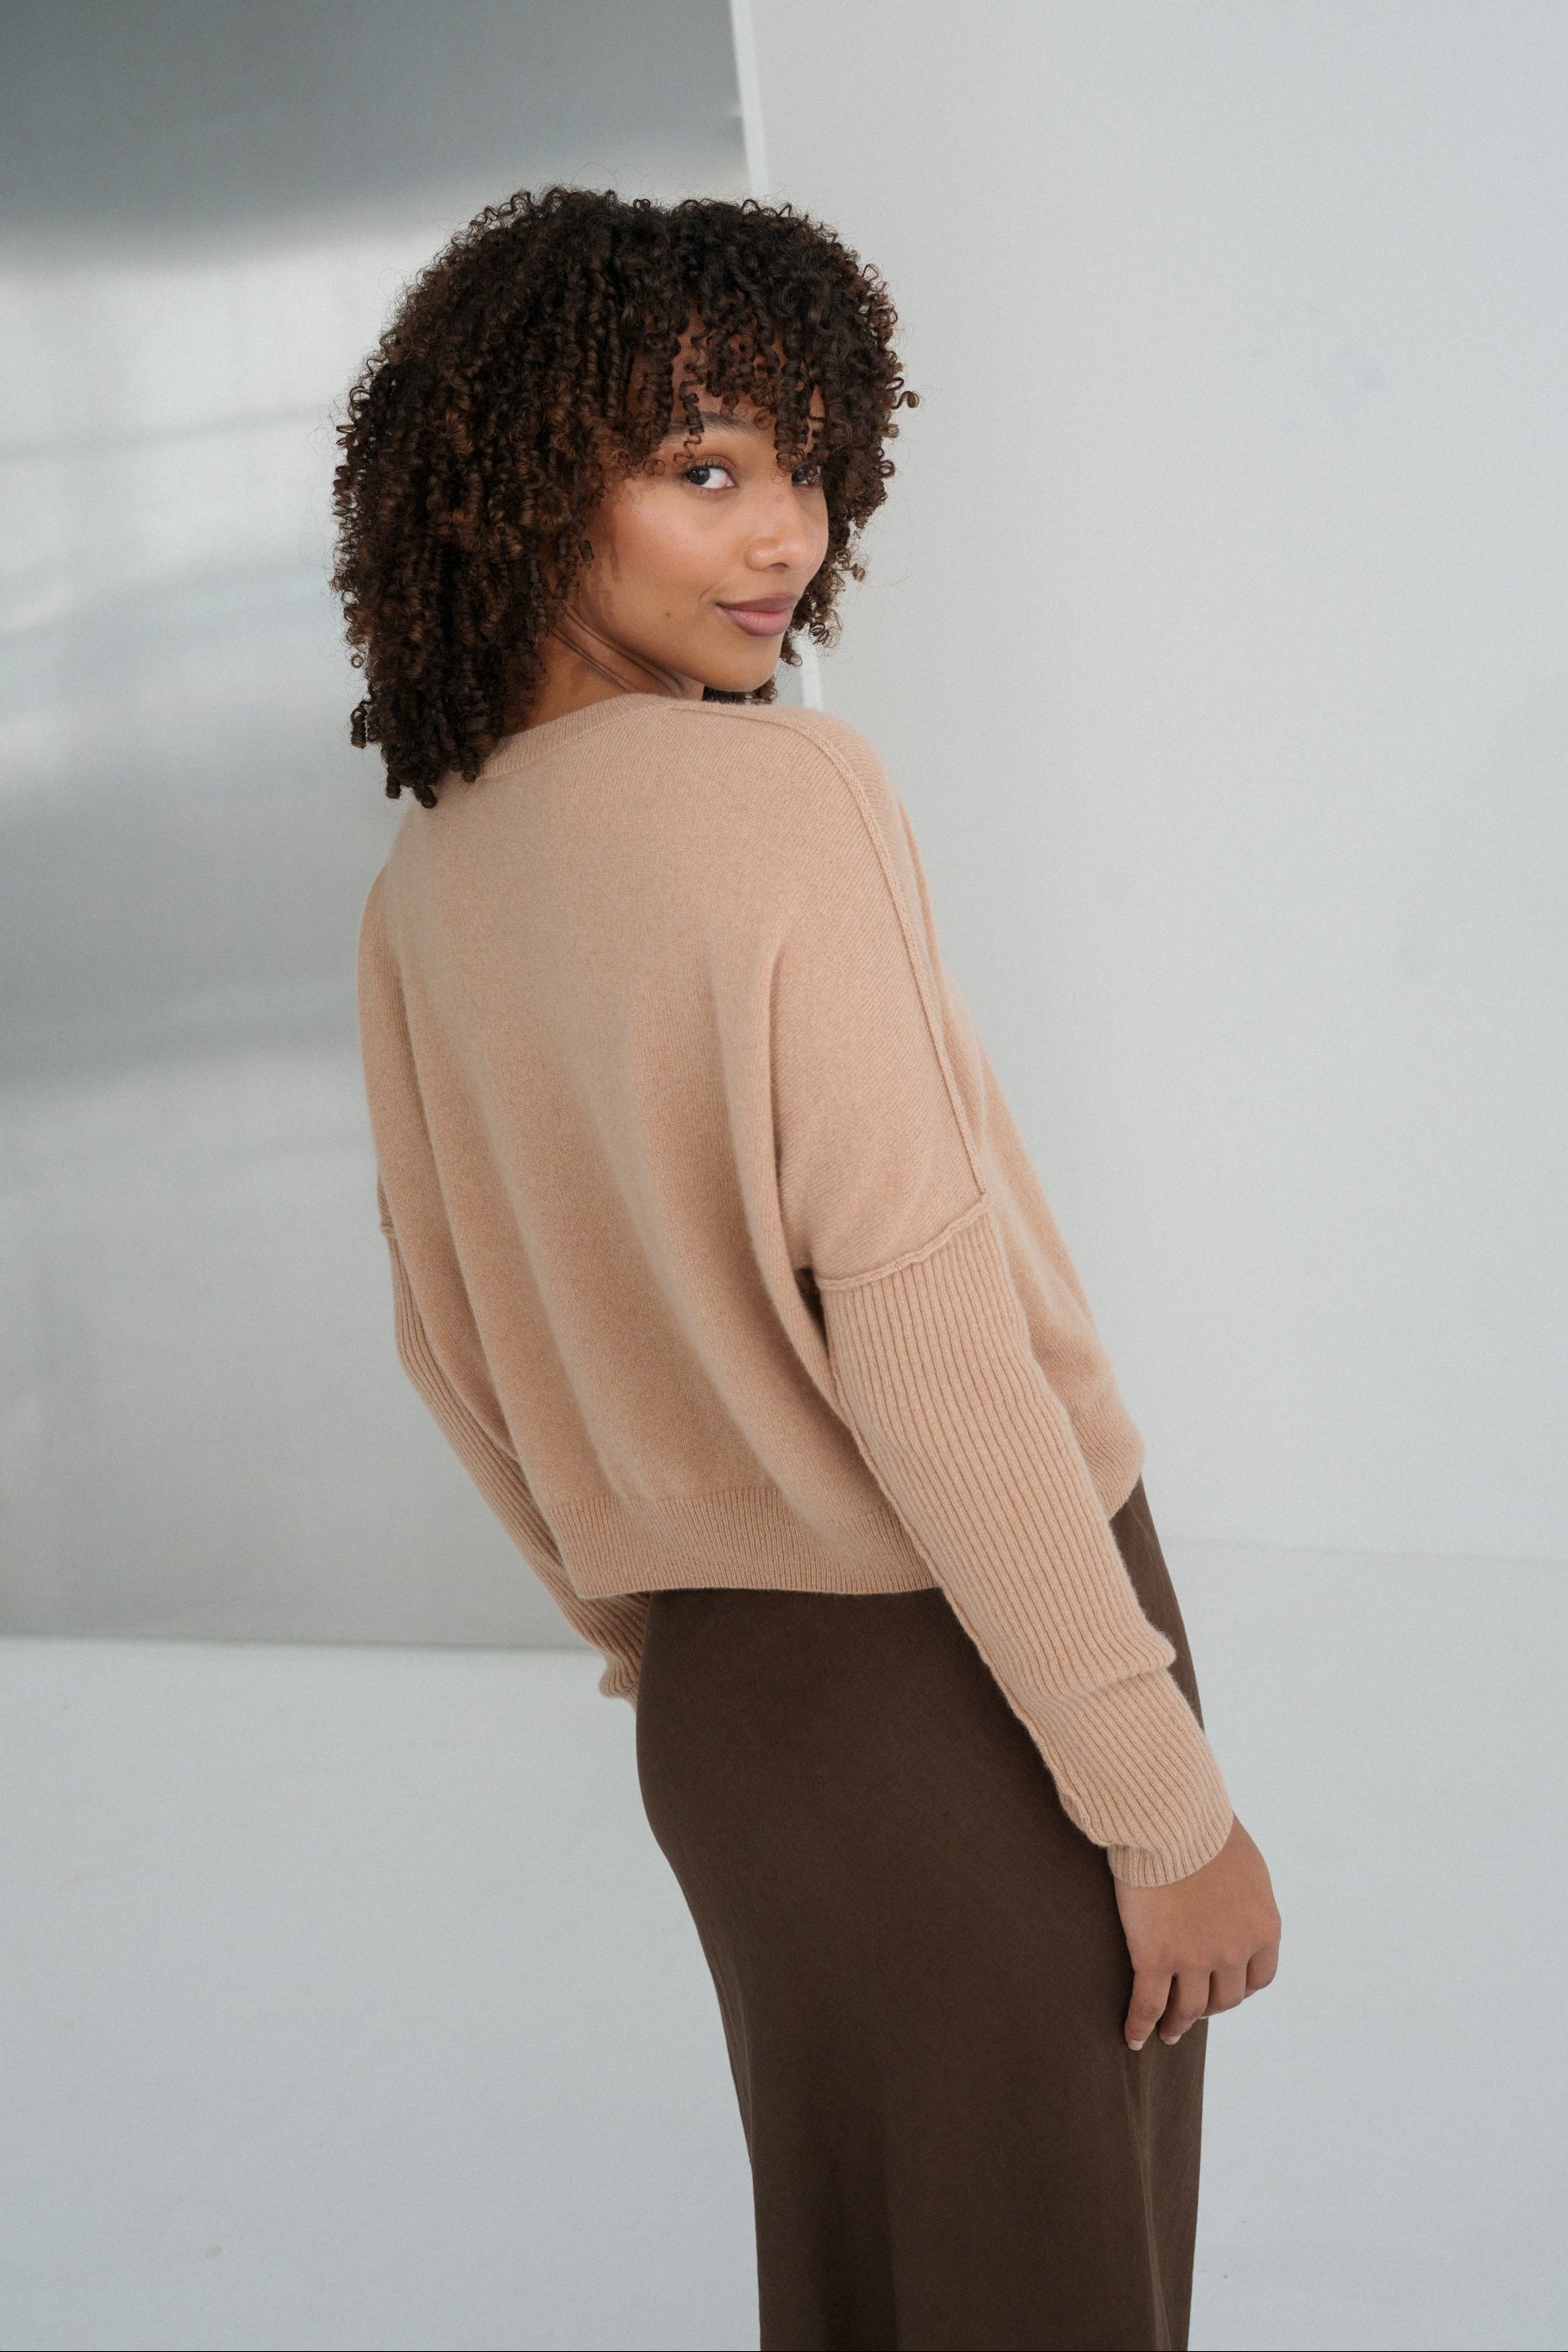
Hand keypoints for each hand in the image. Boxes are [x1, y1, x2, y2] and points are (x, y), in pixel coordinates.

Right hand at [1114, 1815, 1280, 2050]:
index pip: (1259, 1977)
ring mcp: (1194, 1958)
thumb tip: (1235, 1903)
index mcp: (1262, 1928)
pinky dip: (1140, 2025)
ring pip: (1187, 2009)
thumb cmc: (1204, 1827)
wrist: (1171, 1818)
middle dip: (1208, 2007)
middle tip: (1191, 2010)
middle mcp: (1234, 1950)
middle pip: (1224, 1998)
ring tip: (1167, 2033)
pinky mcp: (1155, 1956)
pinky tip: (1133, 2036)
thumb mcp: (1245, 1864)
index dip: (1240, 1988)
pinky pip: (1148, 2003)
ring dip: (1177, 2025)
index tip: (1224, 1990)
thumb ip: (1245, 1895)